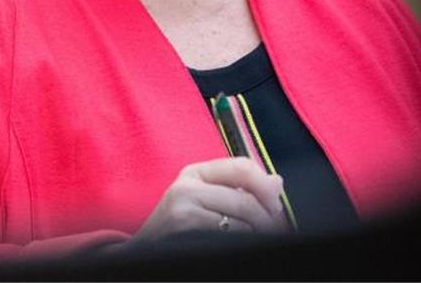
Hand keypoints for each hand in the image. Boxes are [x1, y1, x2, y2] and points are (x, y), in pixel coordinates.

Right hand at [130, 157, 288, 241]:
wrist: (143, 254)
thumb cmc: (178, 231)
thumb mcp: (204, 201)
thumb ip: (238, 190)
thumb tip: (277, 182)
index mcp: (195, 172)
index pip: (242, 166)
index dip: (266, 186)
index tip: (276, 206)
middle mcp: (187, 184)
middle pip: (246, 198)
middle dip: (268, 218)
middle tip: (275, 231)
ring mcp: (182, 205)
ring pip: (241, 218)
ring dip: (257, 234)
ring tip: (257, 241)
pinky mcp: (183, 225)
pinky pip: (228, 234)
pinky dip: (241, 242)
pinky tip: (236, 247)